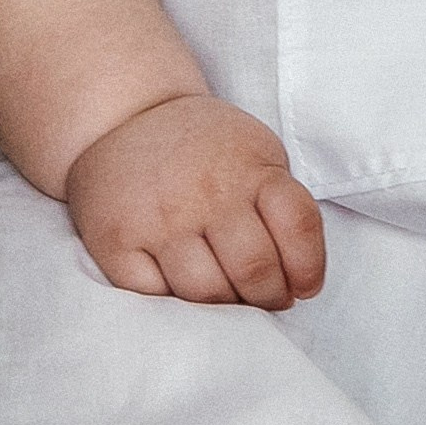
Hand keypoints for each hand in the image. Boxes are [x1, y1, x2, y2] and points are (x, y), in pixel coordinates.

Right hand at [66, 92, 325, 307]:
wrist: (126, 117)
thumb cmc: (205, 149)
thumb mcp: (257, 155)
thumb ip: (280, 207)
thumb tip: (298, 281)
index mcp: (251, 169)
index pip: (298, 225)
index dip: (309, 268)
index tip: (304, 286)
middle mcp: (206, 193)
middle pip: (254, 269)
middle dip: (270, 297)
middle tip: (267, 298)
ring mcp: (158, 219)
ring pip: (206, 293)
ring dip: (226, 306)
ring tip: (229, 296)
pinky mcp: (116, 242)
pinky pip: (155, 297)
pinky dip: (174, 300)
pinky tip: (182, 284)